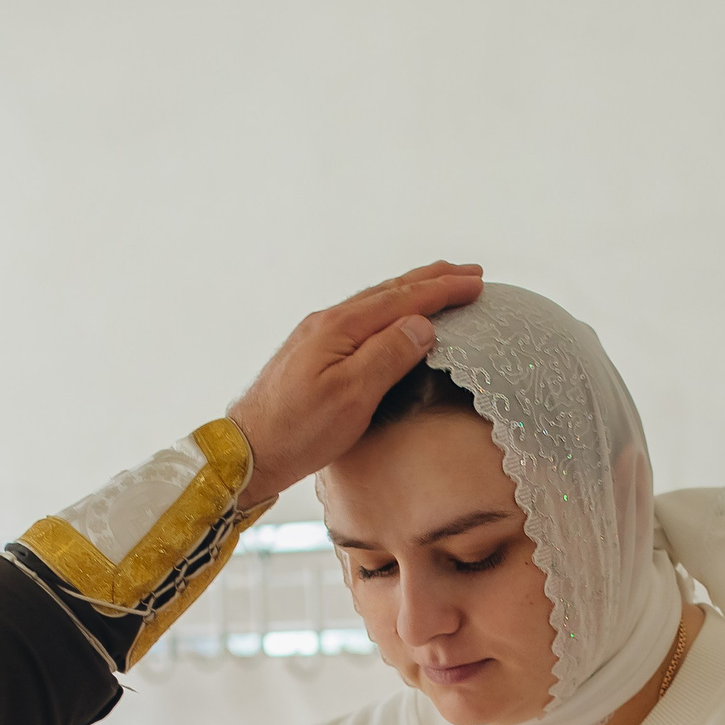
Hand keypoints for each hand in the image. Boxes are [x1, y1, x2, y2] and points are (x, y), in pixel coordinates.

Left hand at [227, 263, 485, 511]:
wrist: (248, 452)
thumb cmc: (298, 431)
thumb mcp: (352, 397)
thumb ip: (388, 355)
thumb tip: (422, 324)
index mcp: (340, 328)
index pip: (403, 299)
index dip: (442, 290)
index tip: (476, 283)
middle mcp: (327, 322)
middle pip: (389, 291)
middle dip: (432, 279)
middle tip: (469, 272)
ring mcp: (317, 336)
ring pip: (374, 302)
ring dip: (411, 291)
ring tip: (438, 284)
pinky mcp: (312, 354)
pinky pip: (362, 318)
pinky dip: (389, 309)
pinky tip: (393, 317)